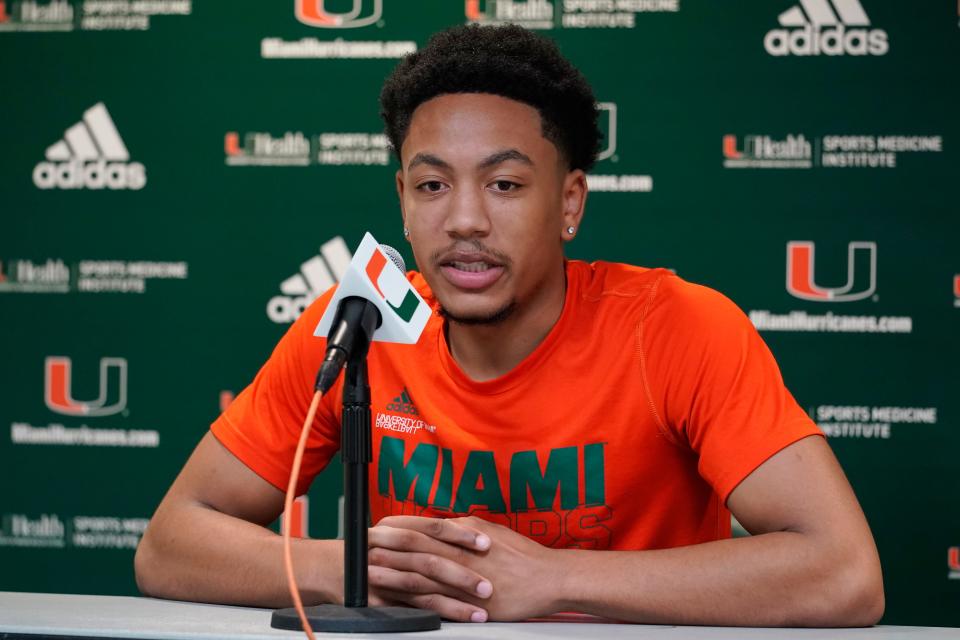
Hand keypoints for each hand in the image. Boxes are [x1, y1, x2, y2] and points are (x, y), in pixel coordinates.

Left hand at [368, 515, 561, 621]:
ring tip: (370, 572)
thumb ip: (464, 530)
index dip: (397, 527)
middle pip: (416, 546)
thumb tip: (444, 527)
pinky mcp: (470, 599)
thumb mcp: (490, 531)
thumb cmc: (525, 555)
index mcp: (465, 531)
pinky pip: (437, 599)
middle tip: (362, 547)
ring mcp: (464, 576)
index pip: (423, 525)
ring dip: (393, 572)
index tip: (377, 527)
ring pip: (421, 573)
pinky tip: (399, 601)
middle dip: (387, 547)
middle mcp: (462, 550)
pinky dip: (414, 598)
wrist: (550, 578)